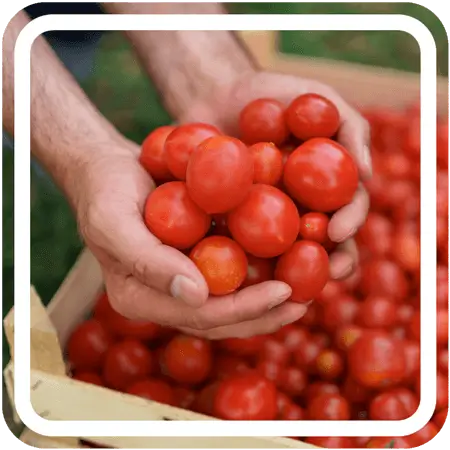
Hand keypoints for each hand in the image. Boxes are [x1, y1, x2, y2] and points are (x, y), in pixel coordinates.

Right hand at [76, 140, 307, 338]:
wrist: (108, 168)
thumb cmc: (105, 192)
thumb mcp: (114, 222)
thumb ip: (148, 261)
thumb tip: (198, 296)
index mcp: (142, 298)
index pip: (199, 316)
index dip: (243, 309)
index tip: (284, 293)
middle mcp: (166, 296)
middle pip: (221, 318)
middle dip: (264, 313)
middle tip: (304, 302)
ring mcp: (182, 279)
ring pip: (230, 300)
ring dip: (268, 300)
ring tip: (308, 291)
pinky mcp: (195, 259)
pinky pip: (230, 272)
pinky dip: (260, 270)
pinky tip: (290, 261)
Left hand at [182, 71, 371, 278]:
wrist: (217, 94)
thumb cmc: (272, 93)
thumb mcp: (317, 97)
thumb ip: (349, 127)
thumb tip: (368, 173)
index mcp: (326, 183)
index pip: (346, 209)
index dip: (349, 223)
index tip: (338, 232)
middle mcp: (301, 204)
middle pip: (323, 241)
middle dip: (329, 261)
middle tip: (325, 273)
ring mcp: (267, 216)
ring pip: (285, 252)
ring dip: (291, 273)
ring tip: (289, 288)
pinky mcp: (234, 220)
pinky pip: (240, 244)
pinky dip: (245, 261)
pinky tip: (241, 275)